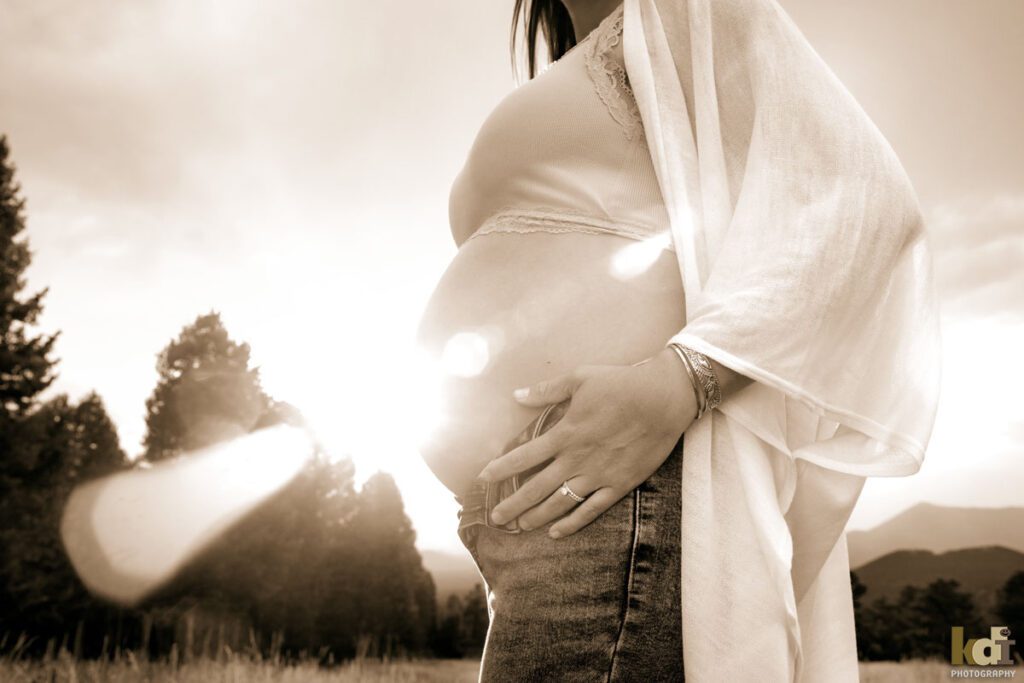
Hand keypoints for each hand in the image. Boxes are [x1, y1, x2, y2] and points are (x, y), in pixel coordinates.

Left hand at [479, 347, 696, 537]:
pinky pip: (591, 510)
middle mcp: (577, 458)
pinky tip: (557, 532)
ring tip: (520, 526)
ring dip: (537, 517)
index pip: (523, 456)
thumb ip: (547, 390)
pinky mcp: (620, 484)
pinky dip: (573, 523)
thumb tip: (518, 394)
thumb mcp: (580, 378)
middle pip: (536, 488)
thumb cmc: (621, 384)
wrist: (664, 398)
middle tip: (495, 518)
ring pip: (560, 503)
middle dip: (512, 504)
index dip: (501, 469)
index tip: (482, 479)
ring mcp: (598, 475)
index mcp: (565, 433)